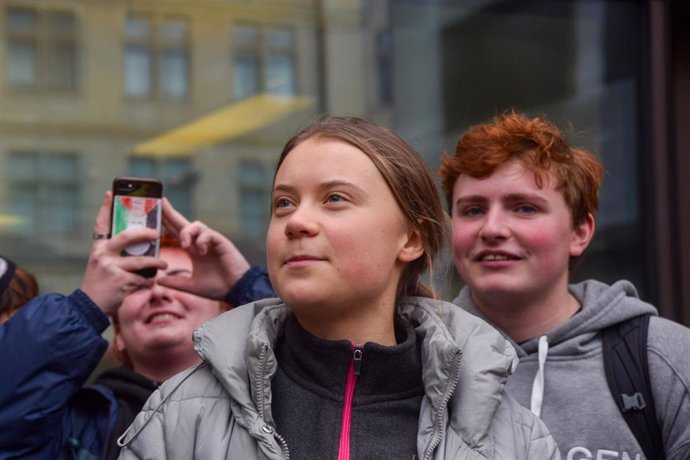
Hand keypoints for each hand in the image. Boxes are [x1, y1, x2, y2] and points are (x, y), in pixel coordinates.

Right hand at [80, 192, 166, 315]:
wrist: (87, 308)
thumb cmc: (99, 285)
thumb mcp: (101, 265)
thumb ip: (115, 254)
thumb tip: (138, 244)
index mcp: (98, 249)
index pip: (101, 224)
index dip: (105, 208)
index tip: (109, 192)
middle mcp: (102, 255)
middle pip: (127, 236)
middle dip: (146, 233)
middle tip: (157, 233)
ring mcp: (111, 268)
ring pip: (141, 261)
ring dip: (156, 264)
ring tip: (163, 265)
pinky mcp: (120, 281)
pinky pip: (142, 279)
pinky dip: (148, 282)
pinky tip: (150, 284)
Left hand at [159, 198, 250, 299]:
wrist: (237, 290)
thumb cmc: (218, 287)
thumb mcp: (192, 286)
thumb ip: (176, 283)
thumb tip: (158, 281)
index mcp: (194, 250)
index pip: (177, 232)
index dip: (166, 222)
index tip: (155, 212)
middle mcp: (201, 242)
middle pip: (183, 223)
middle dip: (171, 213)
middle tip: (161, 202)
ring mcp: (211, 241)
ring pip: (196, 225)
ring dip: (187, 232)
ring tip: (184, 246)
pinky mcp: (221, 241)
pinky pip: (208, 233)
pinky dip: (201, 240)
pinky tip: (201, 252)